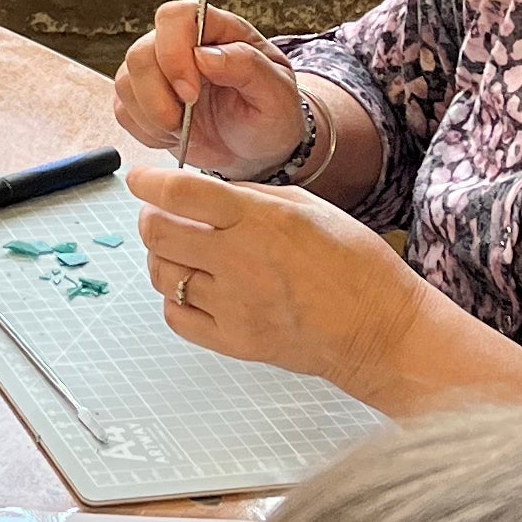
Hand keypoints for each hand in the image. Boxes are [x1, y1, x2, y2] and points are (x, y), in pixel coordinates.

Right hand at [111, 2, 306, 179]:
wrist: (258, 151)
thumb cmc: (270, 116)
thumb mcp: (276, 94)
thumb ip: (247, 66)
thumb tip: (205, 54)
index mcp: (216, 30)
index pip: (175, 17)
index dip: (172, 53)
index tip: (189, 92)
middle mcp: (181, 45)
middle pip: (140, 53)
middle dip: (157, 96)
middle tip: (184, 122)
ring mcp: (157, 71)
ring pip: (125, 83)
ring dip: (152, 117)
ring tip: (185, 130)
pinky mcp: (142, 99)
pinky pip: (123, 110)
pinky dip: (146, 131)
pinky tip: (174, 135)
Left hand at [121, 158, 434, 405]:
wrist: (380, 330)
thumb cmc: (355, 264)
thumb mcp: (309, 207)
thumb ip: (250, 196)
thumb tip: (203, 189)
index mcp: (262, 220)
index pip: (181, 193)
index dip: (149, 182)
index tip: (140, 179)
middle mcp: (241, 261)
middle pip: (156, 234)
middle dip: (150, 217)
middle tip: (162, 216)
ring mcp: (235, 306)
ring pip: (162, 274)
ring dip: (164, 258)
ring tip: (186, 253)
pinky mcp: (235, 342)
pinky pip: (176, 316)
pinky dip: (176, 298)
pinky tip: (197, 288)